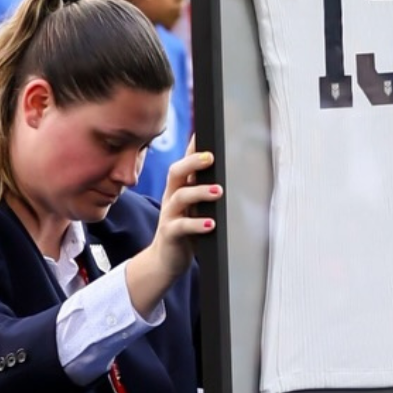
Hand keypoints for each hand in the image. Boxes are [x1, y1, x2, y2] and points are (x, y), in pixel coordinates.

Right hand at [123, 148, 217, 317]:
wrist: (164, 260)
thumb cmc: (185, 230)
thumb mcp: (194, 207)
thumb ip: (204, 190)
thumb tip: (228, 174)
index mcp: (179, 188)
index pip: (185, 161)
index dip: (193, 146)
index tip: (205, 132)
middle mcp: (172, 197)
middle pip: (176, 172)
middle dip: (192, 162)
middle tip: (210, 158)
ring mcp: (169, 214)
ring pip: (181, 197)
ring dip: (200, 192)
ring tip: (218, 192)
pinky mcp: (170, 233)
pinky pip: (181, 226)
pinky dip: (196, 224)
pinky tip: (210, 224)